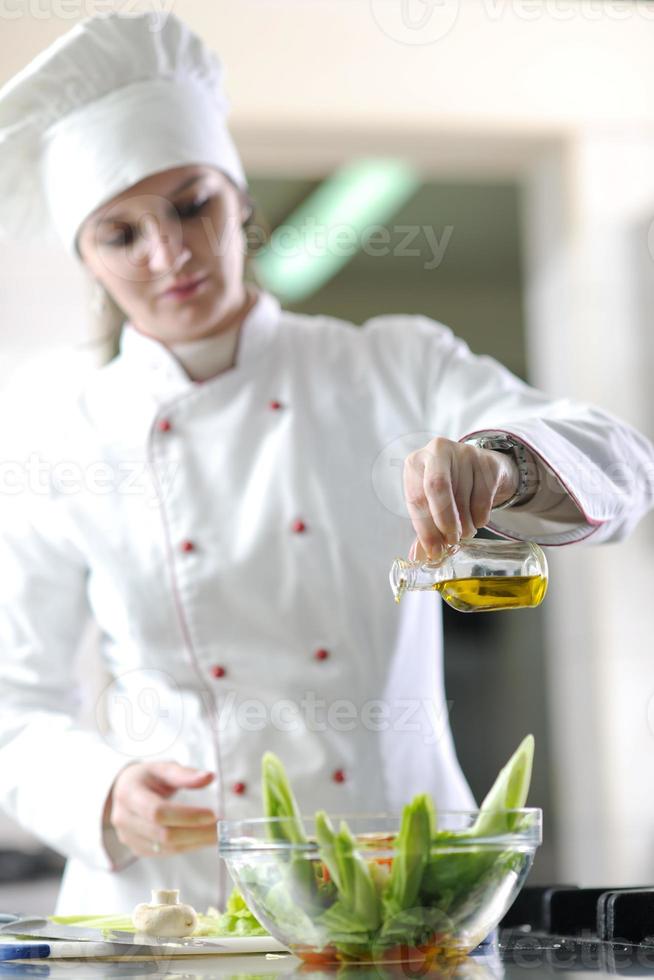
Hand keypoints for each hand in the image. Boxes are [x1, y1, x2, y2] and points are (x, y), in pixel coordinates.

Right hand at [109, 761, 217, 857]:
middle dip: (196, 833)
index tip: (212, 814)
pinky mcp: (135, 848)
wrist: (123, 791)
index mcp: (129, 794)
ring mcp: (127, 837)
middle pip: (163, 834)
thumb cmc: (147, 778)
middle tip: (221, 829)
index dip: (186, 816)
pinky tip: (201, 839)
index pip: (158, 812)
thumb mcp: (163, 768)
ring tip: (216, 834)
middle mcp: (124, 818)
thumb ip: (184, 774)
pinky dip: (186, 847)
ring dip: (194, 843)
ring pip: (165, 848)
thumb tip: (209, 777)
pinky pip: (164, 853)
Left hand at [403, 436, 518, 558]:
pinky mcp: (486, 461)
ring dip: (465, 525)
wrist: (478, 467)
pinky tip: (476, 519)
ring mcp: (464, 453)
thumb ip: (424, 528)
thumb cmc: (448, 488)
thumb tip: (418, 558)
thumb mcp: (431, 503)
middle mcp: (437, 451)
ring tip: (464, 532)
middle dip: (445, 521)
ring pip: (463, 497)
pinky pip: (483, 498)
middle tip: (452, 542)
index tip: (434, 551)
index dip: (424, 529)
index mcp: (415, 462)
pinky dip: (480, 518)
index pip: (416, 498)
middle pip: (438, 488)